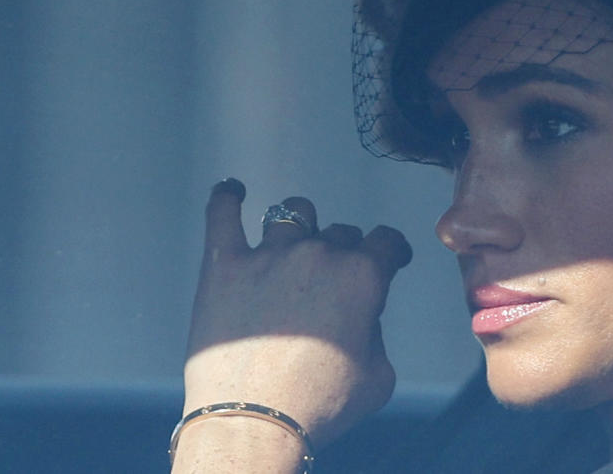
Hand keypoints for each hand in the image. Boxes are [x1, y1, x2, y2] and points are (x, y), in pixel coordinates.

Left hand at [183, 178, 411, 447]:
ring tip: (292, 238)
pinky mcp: (224, 264)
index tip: (389, 256)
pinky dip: (227, 197)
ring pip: (291, 213)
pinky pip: (222, 214)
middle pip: (339, 233)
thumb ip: (375, 331)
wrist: (254, 422)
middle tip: (332, 280)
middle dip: (343, 252)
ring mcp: (268, 255)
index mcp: (360, 276)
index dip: (391, 250)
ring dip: (299, 224)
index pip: (386, 241)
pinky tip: (231, 191)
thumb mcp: (377, 376)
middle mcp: (317, 255)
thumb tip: (360, 314)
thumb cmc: (318, 406)